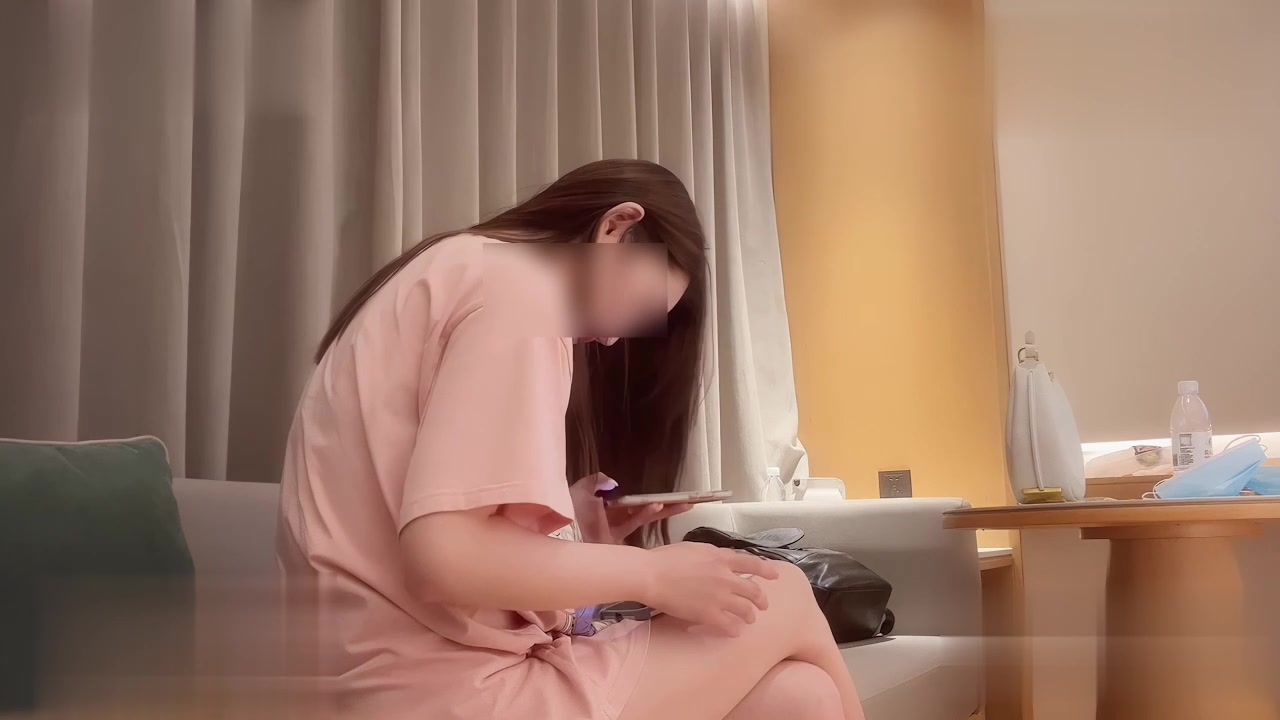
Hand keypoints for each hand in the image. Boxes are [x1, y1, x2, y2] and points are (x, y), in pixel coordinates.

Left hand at [569, 473, 691, 544]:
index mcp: (603, 504)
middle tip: (685, 501)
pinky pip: (635, 523)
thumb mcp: (581, 488)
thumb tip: (613, 481)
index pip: (629, 499)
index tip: (663, 493)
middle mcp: (611, 516)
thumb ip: (597, 480)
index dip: (646, 496)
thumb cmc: (569, 510)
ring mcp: (615, 529)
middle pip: (641, 508)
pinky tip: (658, 506)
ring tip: (682, 505)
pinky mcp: (616, 539)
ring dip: (662, 510)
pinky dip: (647, 513)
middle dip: (664, 505)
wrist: (560, 533)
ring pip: (643, 516)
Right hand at [639, 542, 781, 635]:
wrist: (651, 575)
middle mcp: (725, 577)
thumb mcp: (695, 548)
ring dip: (750, 615)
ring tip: (749, 619)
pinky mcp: (709, 614)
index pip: (752, 563)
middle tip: (762, 605)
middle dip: (761, 599)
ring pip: (746, 610)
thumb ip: (712, 554)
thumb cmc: (666, 558)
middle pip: (753, 590)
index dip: (766, 570)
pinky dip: (735, 629)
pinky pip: (730, 625)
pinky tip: (735, 632)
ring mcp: (719, 597)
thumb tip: (721, 560)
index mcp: (721, 558)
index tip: (775, 575)